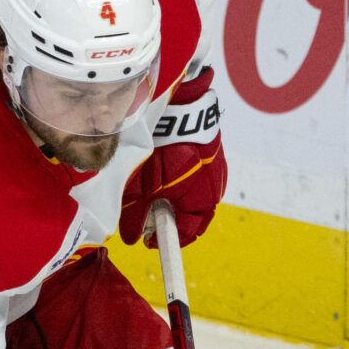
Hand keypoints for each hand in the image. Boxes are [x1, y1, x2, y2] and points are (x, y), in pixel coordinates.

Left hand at [117, 69, 225, 247]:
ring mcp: (215, 167)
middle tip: (146, 216)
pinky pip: (195, 174)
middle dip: (170, 218)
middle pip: (192, 213)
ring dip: (174, 197)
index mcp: (201, 200)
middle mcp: (214, 186)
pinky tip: (162, 170)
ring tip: (151, 190)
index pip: (189, 232)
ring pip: (193, 193)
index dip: (168, 240)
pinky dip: (179, 179)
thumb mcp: (141, 188)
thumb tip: (132, 238)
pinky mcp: (211, 150)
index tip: (149, 242)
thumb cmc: (159, 150)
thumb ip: (136, 216)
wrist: (177, 105)